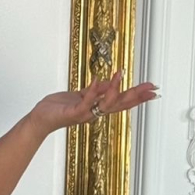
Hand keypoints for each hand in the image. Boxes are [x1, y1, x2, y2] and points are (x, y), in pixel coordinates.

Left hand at [31, 69, 158, 135]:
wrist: (41, 119)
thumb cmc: (59, 108)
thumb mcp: (81, 95)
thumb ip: (97, 90)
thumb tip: (111, 82)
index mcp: (98, 108)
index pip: (122, 101)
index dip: (138, 96)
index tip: (153, 90)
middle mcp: (94, 113)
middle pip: (119, 104)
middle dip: (136, 96)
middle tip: (150, 88)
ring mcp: (85, 114)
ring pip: (105, 104)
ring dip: (114, 90)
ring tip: (120, 75)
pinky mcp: (73, 113)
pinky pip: (85, 102)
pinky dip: (91, 92)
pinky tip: (96, 81)